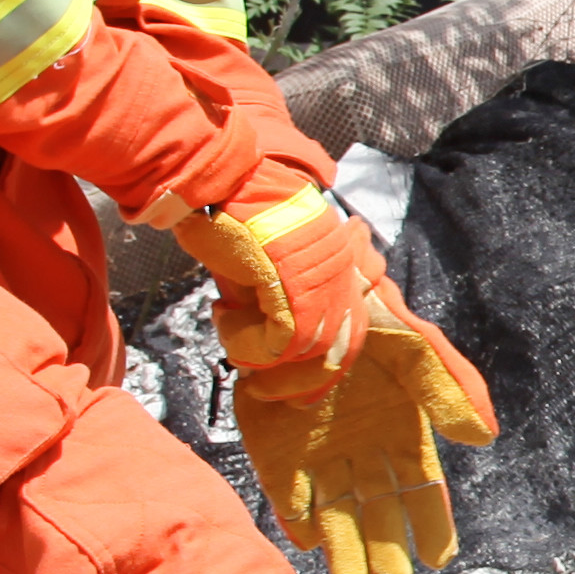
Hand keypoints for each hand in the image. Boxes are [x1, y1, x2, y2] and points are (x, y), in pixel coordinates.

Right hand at [164, 181, 387, 376]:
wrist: (223, 179)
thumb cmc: (235, 219)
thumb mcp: (263, 267)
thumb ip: (274, 305)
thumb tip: (266, 356)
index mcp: (341, 267)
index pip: (352, 332)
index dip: (327, 369)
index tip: (301, 394)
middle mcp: (342, 273)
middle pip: (340, 349)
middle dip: (303, 384)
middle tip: (264, 392)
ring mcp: (325, 278)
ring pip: (309, 352)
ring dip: (267, 364)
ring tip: (236, 351)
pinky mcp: (298, 284)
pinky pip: (280, 342)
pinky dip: (247, 342)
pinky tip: (222, 316)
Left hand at [234, 308, 500, 573]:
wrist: (302, 289)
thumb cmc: (368, 315)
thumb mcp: (418, 348)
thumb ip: (450, 389)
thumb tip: (484, 438)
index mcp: (401, 430)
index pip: (422, 489)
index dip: (431, 524)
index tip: (438, 558)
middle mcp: (362, 450)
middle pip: (378, 511)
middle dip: (385, 548)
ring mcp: (318, 452)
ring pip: (334, 513)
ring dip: (344, 548)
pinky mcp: (276, 447)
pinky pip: (288, 493)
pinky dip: (297, 517)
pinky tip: (308, 540)